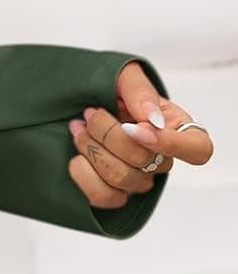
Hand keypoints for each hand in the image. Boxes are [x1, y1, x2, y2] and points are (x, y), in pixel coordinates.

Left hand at [67, 58, 213, 211]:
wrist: (77, 106)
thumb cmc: (109, 91)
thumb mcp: (125, 77)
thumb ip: (140, 91)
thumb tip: (151, 119)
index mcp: (176, 129)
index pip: (198, 149)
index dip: (169, 143)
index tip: (133, 126)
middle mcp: (161, 159)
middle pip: (146, 160)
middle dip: (109, 133)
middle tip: (90, 113)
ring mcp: (138, 179)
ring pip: (122, 178)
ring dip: (92, 149)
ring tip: (78, 128)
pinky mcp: (113, 193)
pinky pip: (103, 196)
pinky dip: (83, 174)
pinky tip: (76, 155)